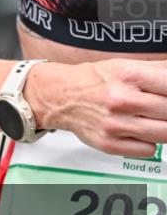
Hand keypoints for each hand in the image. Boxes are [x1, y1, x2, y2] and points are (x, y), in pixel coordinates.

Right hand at [24, 60, 166, 156]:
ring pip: (165, 134)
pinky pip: (148, 150)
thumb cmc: (93, 81)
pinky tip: (138, 131)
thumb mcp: (125, 65)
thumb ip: (159, 70)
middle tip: (160, 108)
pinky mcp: (109, 144)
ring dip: (163, 127)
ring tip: (153, 119)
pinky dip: (148, 142)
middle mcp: (120, 100)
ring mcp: (114, 124)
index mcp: (127, 75)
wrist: (58, 96)